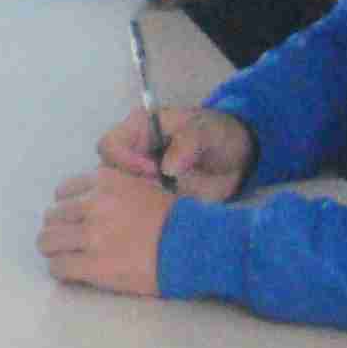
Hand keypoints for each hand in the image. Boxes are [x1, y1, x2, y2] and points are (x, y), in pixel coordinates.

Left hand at [36, 168, 175, 293]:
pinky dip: (61, 270)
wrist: (194, 245)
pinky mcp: (93, 264)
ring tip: (66, 257)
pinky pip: (58, 267)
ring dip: (54, 249)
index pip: (62, 192)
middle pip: (51, 216)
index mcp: (104, 182)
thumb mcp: (142, 186)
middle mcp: (92, 205)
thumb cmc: (174, 218)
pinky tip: (72, 272)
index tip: (75, 220)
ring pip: (46, 241)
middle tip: (71, 242)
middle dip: (59, 229)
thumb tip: (91, 200)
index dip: (67, 208)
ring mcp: (91, 235)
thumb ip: (113, 189)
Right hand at [90, 104, 254, 199]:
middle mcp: (133, 155)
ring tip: (167, 204)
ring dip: (138, 204)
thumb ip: (188, 143)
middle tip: (161, 192)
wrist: (239, 160)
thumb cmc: (217, 136)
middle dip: (129, 187)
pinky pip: (139, 212)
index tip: (154, 171)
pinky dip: (149, 218)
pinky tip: (169, 215)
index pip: (109, 146)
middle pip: (107, 175)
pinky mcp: (152, 200)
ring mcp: (142, 180)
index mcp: (138, 129)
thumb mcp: (206, 132)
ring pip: (119, 197)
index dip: (124, 160)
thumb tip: (168, 168)